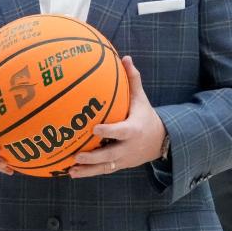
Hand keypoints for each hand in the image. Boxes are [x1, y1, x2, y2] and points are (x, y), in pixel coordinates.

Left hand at [69, 57, 166, 177]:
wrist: (161, 141)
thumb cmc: (145, 115)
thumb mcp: (141, 99)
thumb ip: (133, 80)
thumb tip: (126, 57)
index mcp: (134, 129)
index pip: (121, 131)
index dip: (109, 131)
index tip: (94, 128)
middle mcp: (128, 147)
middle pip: (111, 154)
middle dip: (94, 157)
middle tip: (77, 154)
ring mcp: (123, 159)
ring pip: (105, 167)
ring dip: (87, 170)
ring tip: (70, 170)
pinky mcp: (119, 165)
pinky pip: (103, 171)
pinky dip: (88, 173)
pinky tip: (71, 173)